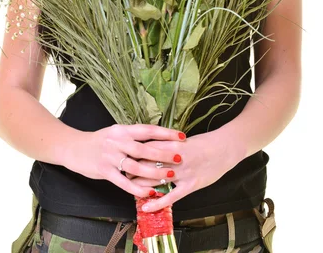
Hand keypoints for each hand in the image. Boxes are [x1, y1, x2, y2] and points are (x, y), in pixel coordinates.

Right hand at [65, 123, 186, 199]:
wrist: (73, 147)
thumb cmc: (98, 141)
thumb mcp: (114, 133)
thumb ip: (132, 137)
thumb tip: (155, 139)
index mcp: (121, 130)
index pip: (147, 130)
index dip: (165, 133)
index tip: (181, 135)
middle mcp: (117, 141)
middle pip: (144, 148)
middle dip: (163, 153)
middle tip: (180, 157)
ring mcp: (110, 157)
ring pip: (136, 166)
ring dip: (154, 172)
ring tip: (169, 176)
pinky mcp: (104, 171)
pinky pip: (124, 182)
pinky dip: (138, 187)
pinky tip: (150, 192)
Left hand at [126, 129, 241, 211]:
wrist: (224, 147)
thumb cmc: (203, 143)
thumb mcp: (182, 140)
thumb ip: (166, 144)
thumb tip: (150, 147)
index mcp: (171, 143)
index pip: (146, 148)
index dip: (133, 153)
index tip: (123, 155)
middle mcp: (175, 157)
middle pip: (147, 163)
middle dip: (133, 169)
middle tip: (121, 172)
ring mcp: (183, 172)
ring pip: (156, 179)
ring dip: (141, 184)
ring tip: (128, 188)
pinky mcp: (191, 184)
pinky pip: (171, 196)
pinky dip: (157, 202)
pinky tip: (146, 207)